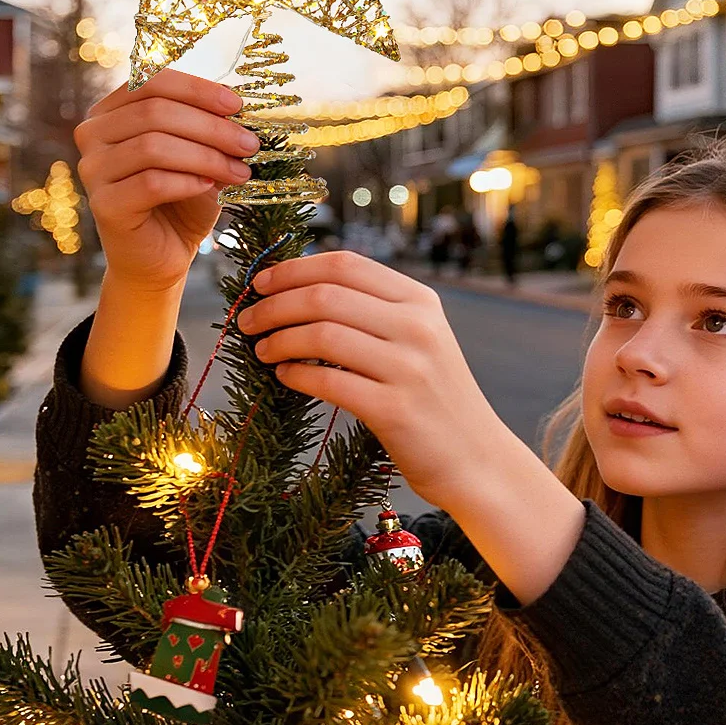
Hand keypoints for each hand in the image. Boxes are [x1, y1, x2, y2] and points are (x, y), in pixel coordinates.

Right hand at [74, 69, 261, 293]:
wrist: (163, 256)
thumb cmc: (182, 201)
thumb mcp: (198, 154)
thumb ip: (207, 126)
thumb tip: (240, 105)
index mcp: (112, 111)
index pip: (152, 81)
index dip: (198, 90)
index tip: (238, 106)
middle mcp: (93, 134)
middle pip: (155, 112)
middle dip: (211, 127)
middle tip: (248, 145)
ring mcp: (93, 169)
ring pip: (153, 146)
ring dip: (206, 156)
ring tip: (239, 171)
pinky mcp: (104, 204)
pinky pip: (151, 183)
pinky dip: (188, 181)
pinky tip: (210, 187)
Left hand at [236, 252, 508, 508]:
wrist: (476, 459)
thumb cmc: (434, 398)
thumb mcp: (420, 340)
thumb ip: (376, 311)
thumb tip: (300, 289)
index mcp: (420, 301)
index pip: (345, 265)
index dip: (293, 269)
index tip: (261, 282)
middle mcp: (418, 327)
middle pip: (325, 295)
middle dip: (274, 304)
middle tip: (248, 319)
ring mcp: (409, 368)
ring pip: (322, 334)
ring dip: (279, 339)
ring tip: (263, 350)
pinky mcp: (395, 410)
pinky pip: (328, 381)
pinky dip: (296, 374)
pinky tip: (284, 376)